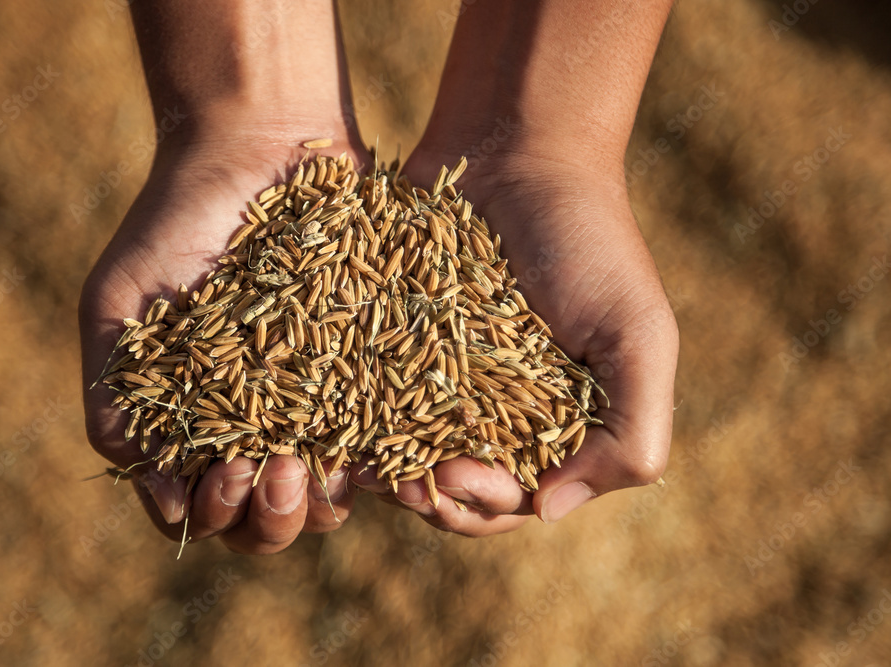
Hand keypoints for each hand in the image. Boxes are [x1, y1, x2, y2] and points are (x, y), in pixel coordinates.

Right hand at [79, 126, 371, 553]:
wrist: (255, 150)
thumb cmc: (173, 225)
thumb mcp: (117, 307)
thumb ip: (113, 398)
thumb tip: (151, 492)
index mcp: (192, 429)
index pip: (200, 511)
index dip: (211, 512)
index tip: (223, 469)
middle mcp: (256, 431)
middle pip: (265, 524)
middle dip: (268, 519)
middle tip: (274, 473)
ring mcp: (319, 408)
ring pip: (327, 500)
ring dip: (320, 503)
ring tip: (323, 466)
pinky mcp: (373, 376)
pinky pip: (382, 439)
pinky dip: (380, 461)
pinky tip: (378, 452)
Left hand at [349, 143, 678, 535]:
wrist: (518, 151)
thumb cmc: (589, 241)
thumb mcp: (639, 336)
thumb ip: (632, 435)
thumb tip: (552, 512)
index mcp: (558, 421)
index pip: (518, 498)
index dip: (485, 505)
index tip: (458, 477)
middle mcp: (498, 409)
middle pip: (456, 488)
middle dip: (430, 497)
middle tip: (400, 483)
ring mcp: (442, 377)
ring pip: (406, 451)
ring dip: (384, 471)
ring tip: (359, 467)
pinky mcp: (395, 341)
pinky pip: (368, 394)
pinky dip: (352, 418)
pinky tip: (330, 425)